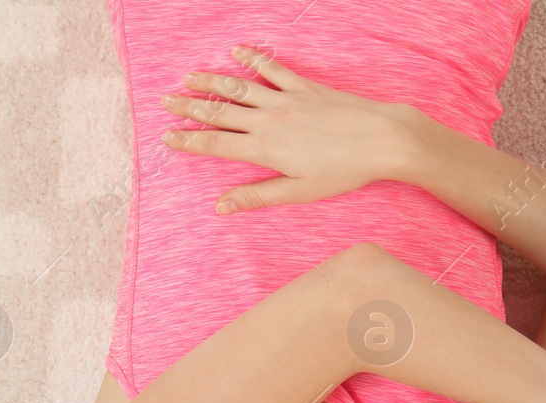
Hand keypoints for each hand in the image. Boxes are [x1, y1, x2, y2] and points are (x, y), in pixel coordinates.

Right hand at [160, 45, 417, 212]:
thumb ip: (257, 196)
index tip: (167, 137)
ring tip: (188, 78)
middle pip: (219, 112)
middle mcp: (268, 120)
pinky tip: (236, 52)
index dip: (188, 140)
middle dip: (189, 107)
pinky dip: (251, 58)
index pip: (216, 144)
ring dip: (211, 81)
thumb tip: (221, 207)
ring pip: (238, 87)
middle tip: (166, 101)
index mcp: (264, 148)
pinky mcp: (303, 86)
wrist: (380, 138)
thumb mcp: (299, 192)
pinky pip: (271, 68)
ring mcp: (285, 99)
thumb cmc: (343, 171)